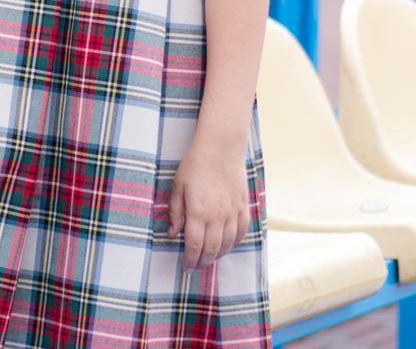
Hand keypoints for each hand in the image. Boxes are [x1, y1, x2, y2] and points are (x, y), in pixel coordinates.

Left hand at [167, 133, 248, 270]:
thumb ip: (175, 212)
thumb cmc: (195, 165)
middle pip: (211, 249)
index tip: (186, 267)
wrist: (220, 148)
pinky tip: (228, 245)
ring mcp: (232, 212)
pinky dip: (234, 242)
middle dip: (203, 261)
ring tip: (210, 259)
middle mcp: (217, 216)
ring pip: (227, 243)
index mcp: (198, 212)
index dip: (190, 259)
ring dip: (218, 255)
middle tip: (197, 266)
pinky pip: (242, 231)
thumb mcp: (178, 187)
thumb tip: (172, 234)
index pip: (194, 245)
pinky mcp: (243, 206)